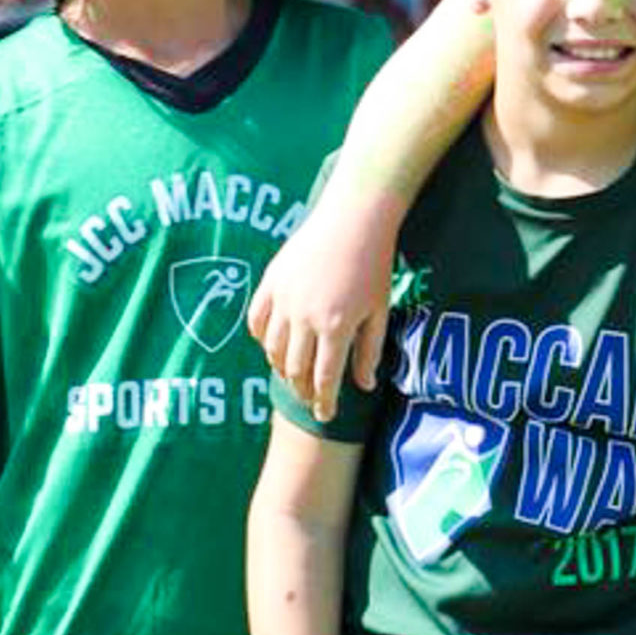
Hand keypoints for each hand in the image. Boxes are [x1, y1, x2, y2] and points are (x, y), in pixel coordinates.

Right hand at [247, 194, 399, 421]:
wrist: (353, 218)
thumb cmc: (373, 264)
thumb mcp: (380, 310)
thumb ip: (369, 351)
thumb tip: (364, 386)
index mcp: (336, 327)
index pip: (324, 379)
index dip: (324, 402)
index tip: (326, 415)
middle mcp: (304, 318)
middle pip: (295, 370)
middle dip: (302, 390)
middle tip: (310, 398)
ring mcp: (283, 300)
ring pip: (271, 349)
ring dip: (281, 368)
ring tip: (294, 374)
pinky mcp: (270, 283)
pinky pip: (256, 321)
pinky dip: (261, 338)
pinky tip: (272, 344)